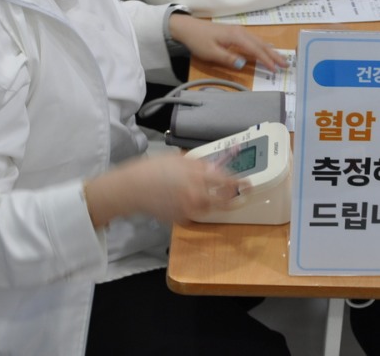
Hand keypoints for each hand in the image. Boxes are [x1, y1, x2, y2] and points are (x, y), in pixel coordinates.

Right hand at [85, 154, 241, 226]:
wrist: (132, 189)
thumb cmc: (154, 169)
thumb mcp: (179, 159)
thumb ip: (200, 165)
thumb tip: (217, 169)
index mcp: (197, 176)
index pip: (227, 182)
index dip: (240, 183)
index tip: (248, 184)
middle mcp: (196, 194)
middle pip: (224, 201)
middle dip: (233, 198)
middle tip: (238, 194)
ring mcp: (188, 209)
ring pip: (211, 209)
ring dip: (214, 203)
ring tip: (210, 195)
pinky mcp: (180, 219)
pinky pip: (195, 214)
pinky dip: (197, 208)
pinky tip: (188, 200)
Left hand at [168, 14, 286, 71]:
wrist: (188, 28)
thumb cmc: (198, 41)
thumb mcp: (211, 53)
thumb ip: (228, 58)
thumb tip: (243, 63)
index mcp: (236, 37)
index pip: (255, 50)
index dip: (266, 60)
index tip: (275, 69)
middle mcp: (241, 32)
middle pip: (261, 45)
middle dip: (274, 55)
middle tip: (286, 65)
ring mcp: (239, 31)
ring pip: (259, 41)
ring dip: (270, 51)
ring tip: (281, 59)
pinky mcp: (236, 33)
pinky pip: (254, 40)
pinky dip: (263, 46)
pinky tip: (268, 48)